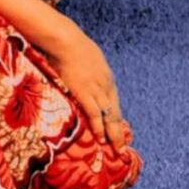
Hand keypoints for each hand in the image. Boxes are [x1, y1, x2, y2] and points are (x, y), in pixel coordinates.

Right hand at [47, 27, 128, 152]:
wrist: (65, 40)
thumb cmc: (72, 44)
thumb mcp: (87, 56)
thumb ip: (89, 69)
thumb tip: (82, 73)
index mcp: (106, 77)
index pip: (114, 102)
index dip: (116, 118)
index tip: (119, 131)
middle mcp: (105, 85)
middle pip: (115, 112)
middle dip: (119, 131)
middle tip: (122, 148)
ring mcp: (96, 89)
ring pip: (108, 115)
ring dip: (112, 134)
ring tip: (115, 149)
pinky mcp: (84, 92)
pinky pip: (94, 113)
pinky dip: (98, 126)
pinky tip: (100, 138)